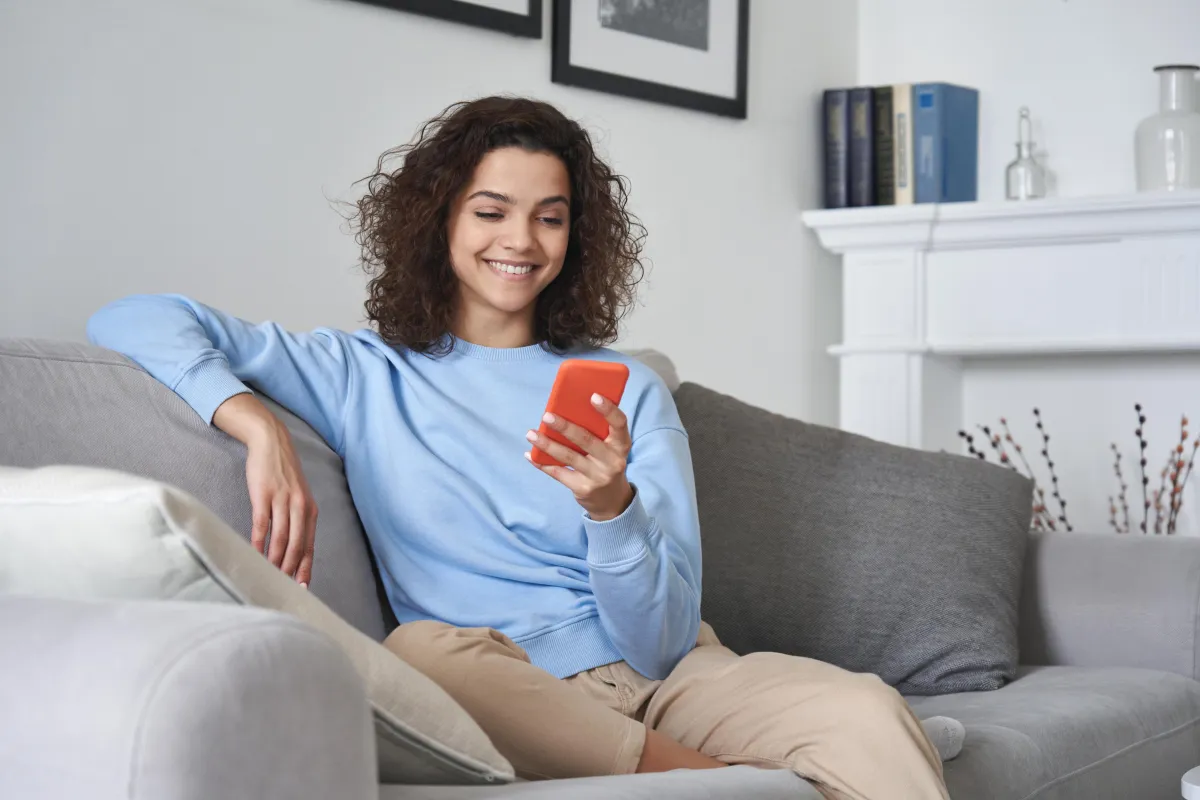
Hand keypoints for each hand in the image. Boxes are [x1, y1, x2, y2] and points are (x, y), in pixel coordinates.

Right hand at [214, 394, 317, 585]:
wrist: (271, 442)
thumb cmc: (283, 473)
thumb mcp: (297, 495)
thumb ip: (297, 519)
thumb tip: (291, 546)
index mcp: (310, 510)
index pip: (309, 545)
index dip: (305, 567)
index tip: (302, 587)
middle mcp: (300, 506)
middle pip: (296, 545)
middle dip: (290, 569)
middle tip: (283, 587)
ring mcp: (283, 500)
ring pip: (281, 538)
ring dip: (274, 560)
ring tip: (268, 576)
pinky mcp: (264, 495)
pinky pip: (262, 525)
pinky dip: (259, 543)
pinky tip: (255, 555)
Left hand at [525, 393, 633, 520]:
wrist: (611, 500)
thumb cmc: (606, 462)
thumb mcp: (611, 448)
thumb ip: (598, 431)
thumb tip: (568, 407)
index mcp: (621, 444)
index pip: (620, 424)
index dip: (608, 410)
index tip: (593, 396)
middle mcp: (612, 461)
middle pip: (587, 440)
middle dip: (565, 427)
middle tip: (547, 416)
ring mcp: (598, 476)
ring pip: (568, 457)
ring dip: (547, 444)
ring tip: (531, 433)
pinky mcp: (582, 488)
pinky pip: (559, 473)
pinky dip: (542, 463)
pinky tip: (530, 454)